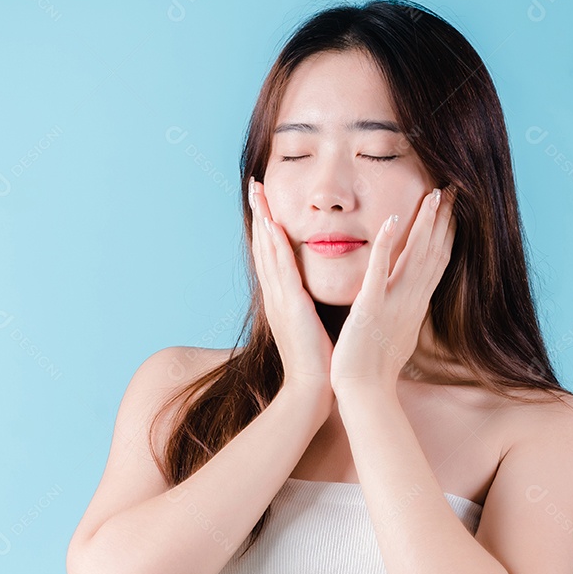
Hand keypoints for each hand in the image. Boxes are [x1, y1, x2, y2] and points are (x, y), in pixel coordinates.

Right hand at [248, 176, 334, 402]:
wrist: (312, 389)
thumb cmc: (317, 360)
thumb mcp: (310, 324)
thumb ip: (308, 304)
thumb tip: (312, 291)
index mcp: (282, 298)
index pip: (271, 254)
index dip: (267, 226)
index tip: (265, 200)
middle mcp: (275, 294)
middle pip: (263, 245)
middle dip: (259, 213)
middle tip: (255, 184)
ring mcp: (280, 299)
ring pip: (268, 250)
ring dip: (263, 219)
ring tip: (259, 192)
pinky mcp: (291, 305)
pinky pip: (282, 268)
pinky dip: (276, 244)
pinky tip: (275, 224)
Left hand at [330, 185, 457, 394]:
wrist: (364, 392)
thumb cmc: (375, 365)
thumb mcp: (397, 331)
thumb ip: (404, 309)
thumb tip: (412, 298)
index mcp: (416, 304)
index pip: (438, 260)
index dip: (448, 231)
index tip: (454, 206)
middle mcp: (411, 300)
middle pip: (435, 252)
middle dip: (446, 219)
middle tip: (455, 188)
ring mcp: (393, 302)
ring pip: (415, 257)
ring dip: (425, 224)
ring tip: (435, 194)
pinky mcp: (370, 307)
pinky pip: (380, 272)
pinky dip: (386, 246)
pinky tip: (390, 221)